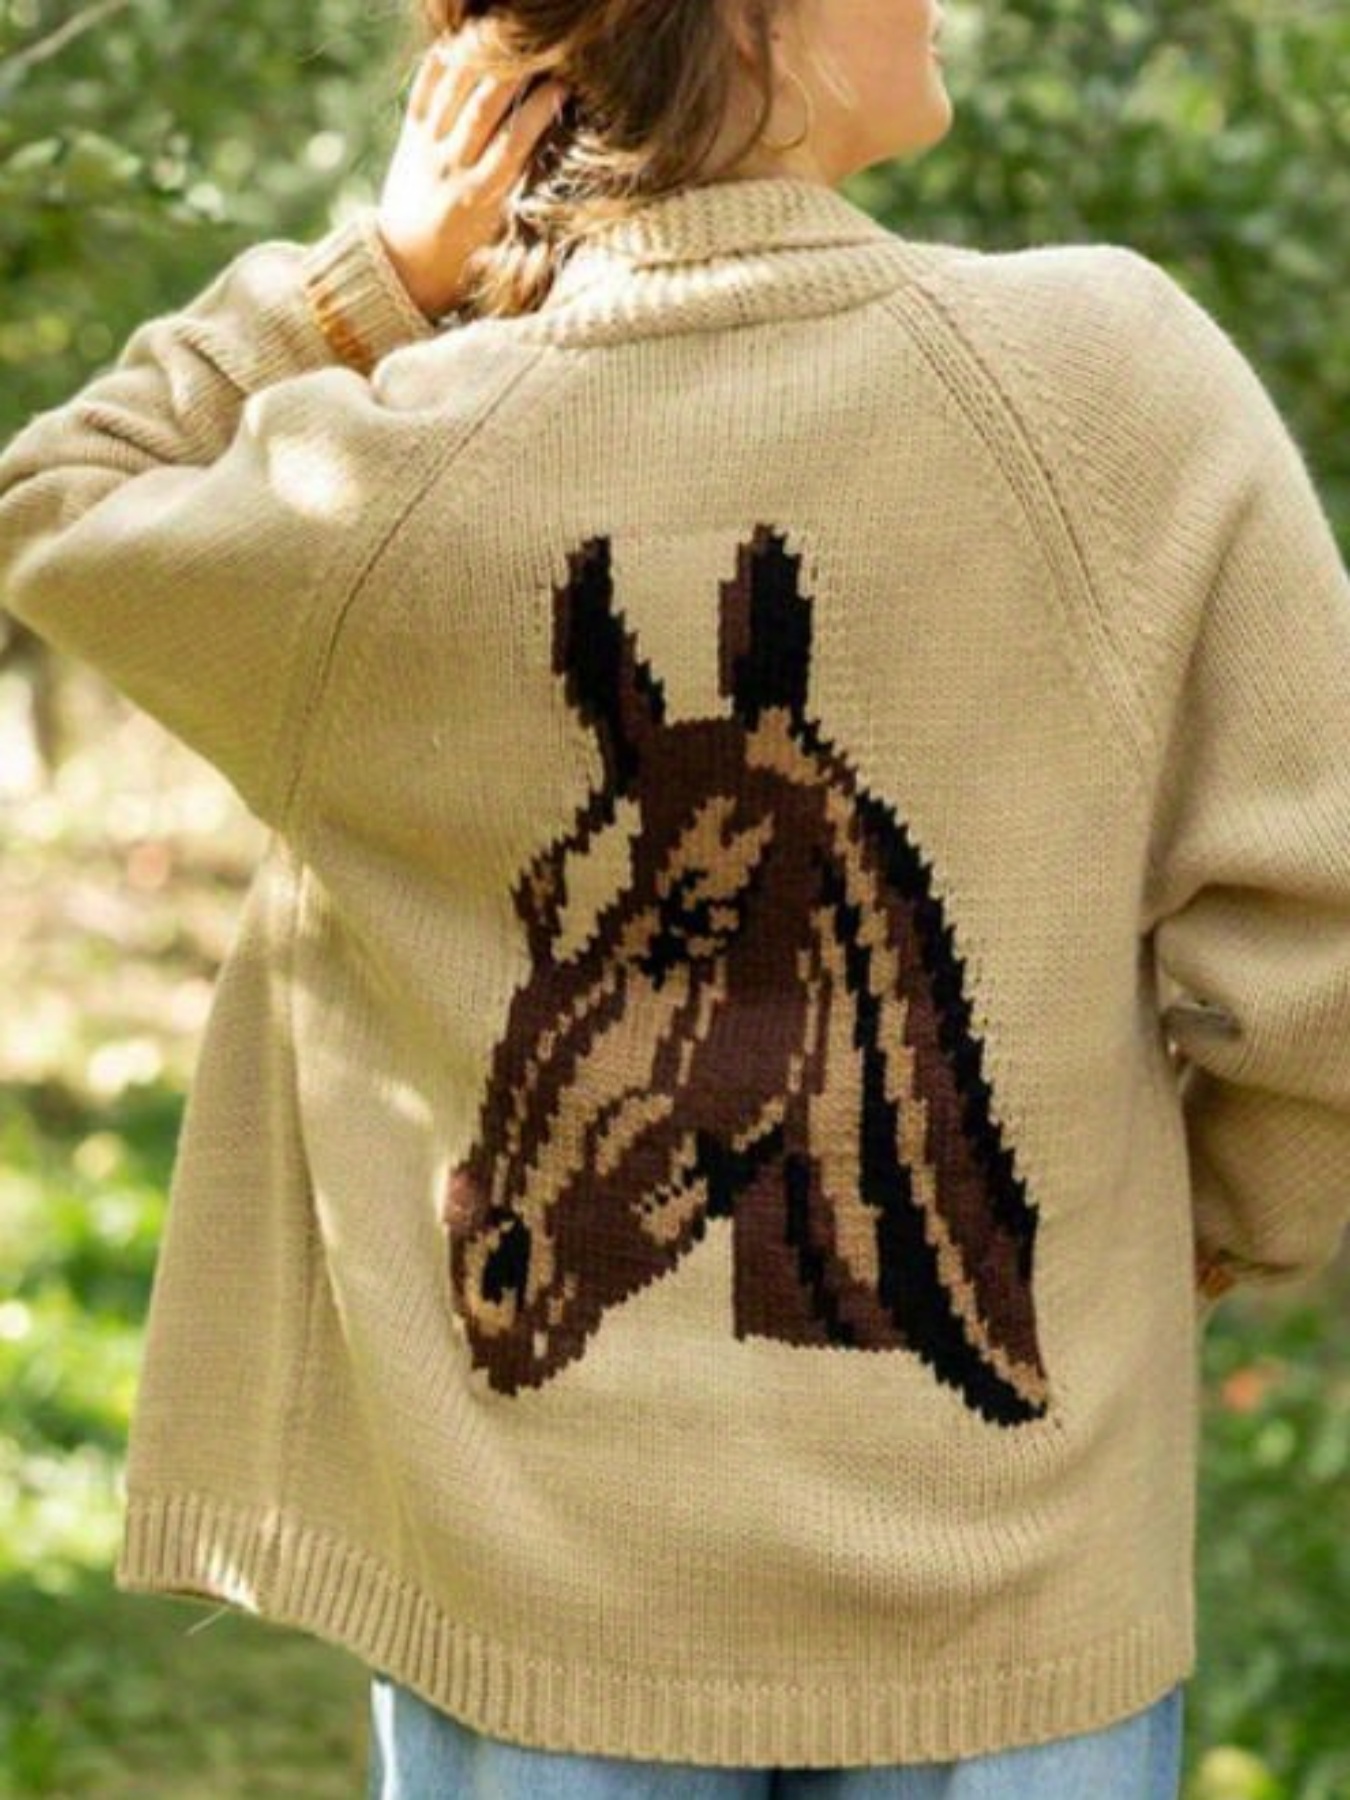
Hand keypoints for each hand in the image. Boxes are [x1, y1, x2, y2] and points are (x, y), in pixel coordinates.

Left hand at [376, 23, 567, 320]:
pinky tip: (462, 39)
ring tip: (505, 34)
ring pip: (455, 90)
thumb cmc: (464, 261)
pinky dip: (441, 61)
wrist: (404, 271)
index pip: (516, 140)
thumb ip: (519, 194)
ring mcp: (427, 149)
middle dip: (514, 71)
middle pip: (485, 105)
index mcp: (480, 198)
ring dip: (481, 57)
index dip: (540, 107)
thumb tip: (551, 149)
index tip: (562, 85)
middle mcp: (451, 168)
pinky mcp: (409, 138)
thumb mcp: (498, 236)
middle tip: (539, 48)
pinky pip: (424, 89)